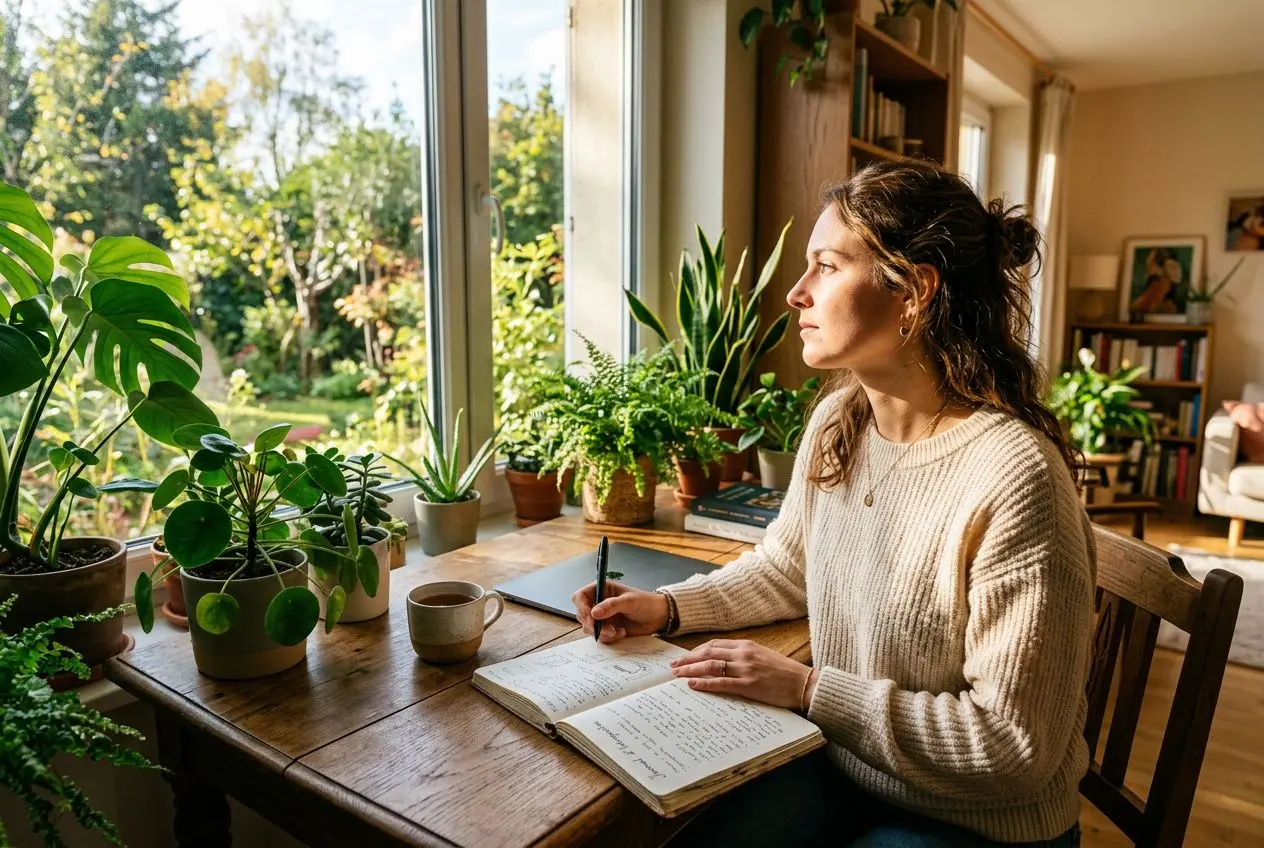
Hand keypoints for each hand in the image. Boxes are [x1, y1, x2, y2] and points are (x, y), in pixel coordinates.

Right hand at [572, 580, 669, 642]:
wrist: (658, 617)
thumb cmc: (646, 603)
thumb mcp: (630, 601)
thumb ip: (611, 606)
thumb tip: (593, 613)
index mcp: (602, 589)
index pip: (581, 596)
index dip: (582, 607)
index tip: (590, 617)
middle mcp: (599, 602)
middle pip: (582, 614)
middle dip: (592, 624)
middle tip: (606, 629)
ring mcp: (602, 617)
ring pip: (589, 627)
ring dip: (601, 632)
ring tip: (617, 631)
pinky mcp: (607, 628)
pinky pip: (599, 636)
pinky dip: (608, 637)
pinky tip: (621, 633)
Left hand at [671, 639, 819, 710]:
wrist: (803, 683)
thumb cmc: (784, 672)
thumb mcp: (763, 656)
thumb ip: (744, 656)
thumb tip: (723, 661)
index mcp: (746, 645)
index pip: (714, 644)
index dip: (696, 650)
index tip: (684, 656)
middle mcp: (743, 654)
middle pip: (707, 652)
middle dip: (688, 659)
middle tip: (673, 665)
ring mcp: (745, 669)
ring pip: (710, 666)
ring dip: (690, 670)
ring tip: (677, 675)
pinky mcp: (748, 685)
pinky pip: (721, 683)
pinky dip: (704, 683)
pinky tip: (693, 685)